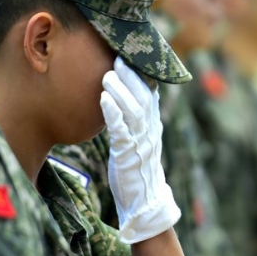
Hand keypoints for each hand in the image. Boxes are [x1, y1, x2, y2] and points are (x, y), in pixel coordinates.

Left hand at [101, 57, 179, 243]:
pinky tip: (104, 100)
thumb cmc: (137, 168)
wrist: (145, 201)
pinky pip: (121, 130)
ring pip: (134, 110)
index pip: (150, 92)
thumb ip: (134, 119)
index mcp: (152, 124)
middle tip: (118, 56)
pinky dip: (113, 113)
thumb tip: (125, 96)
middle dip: (131, 75)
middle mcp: (150, 130)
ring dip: (121, 91)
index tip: (130, 54)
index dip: (142, 73)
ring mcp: (141, 142)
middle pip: (144, 96)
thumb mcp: (139, 139)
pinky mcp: (129, 155)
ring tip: (107, 75)